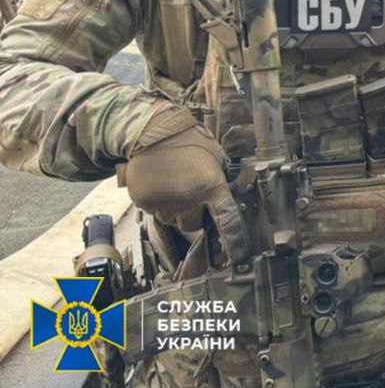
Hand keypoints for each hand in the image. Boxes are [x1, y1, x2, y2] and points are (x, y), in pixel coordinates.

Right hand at [118, 109, 249, 262]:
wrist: (153, 131)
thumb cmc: (190, 142)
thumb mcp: (215, 157)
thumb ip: (221, 180)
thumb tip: (227, 199)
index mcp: (212, 187)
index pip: (227, 220)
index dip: (233, 241)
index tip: (236, 256)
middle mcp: (189, 199)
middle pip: (194, 225)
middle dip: (194, 215)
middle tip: (190, 195)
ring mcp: (165, 202)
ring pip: (172, 220)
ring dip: (174, 209)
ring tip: (173, 184)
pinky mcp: (144, 201)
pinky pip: (154, 211)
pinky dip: (157, 202)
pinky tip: (159, 183)